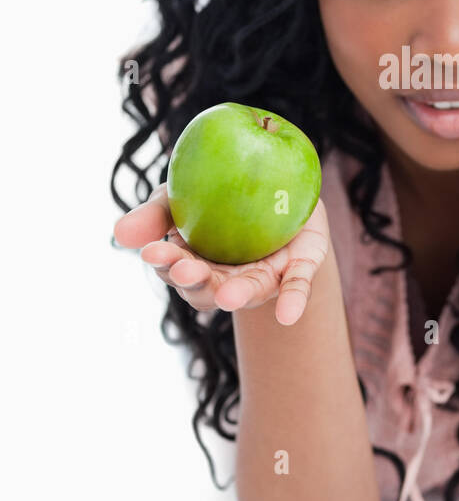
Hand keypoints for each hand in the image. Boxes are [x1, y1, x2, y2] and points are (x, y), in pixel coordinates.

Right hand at [112, 183, 329, 324]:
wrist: (283, 184)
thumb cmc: (222, 193)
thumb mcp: (183, 193)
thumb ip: (156, 213)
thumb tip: (118, 232)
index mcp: (194, 259)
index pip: (174, 266)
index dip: (164, 261)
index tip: (152, 251)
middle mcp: (225, 276)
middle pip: (206, 287)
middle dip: (195, 281)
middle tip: (185, 270)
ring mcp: (261, 275)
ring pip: (248, 290)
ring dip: (237, 295)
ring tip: (227, 297)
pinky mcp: (297, 268)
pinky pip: (295, 286)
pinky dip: (292, 301)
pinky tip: (288, 316)